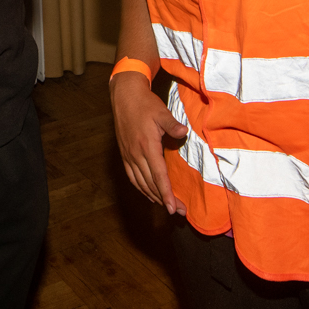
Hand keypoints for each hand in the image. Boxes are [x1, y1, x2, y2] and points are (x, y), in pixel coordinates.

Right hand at [113, 73, 184, 214]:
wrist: (124, 96)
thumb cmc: (145, 104)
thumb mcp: (161, 112)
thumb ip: (172, 125)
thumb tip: (184, 133)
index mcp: (147, 146)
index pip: (158, 176)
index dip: (166, 194)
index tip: (173, 208)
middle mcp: (136, 155)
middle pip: (151, 184)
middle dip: (165, 200)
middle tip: (179, 212)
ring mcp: (129, 156)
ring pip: (141, 183)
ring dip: (154, 197)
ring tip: (167, 206)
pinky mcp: (125, 154)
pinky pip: (133, 177)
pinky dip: (141, 189)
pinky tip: (149, 194)